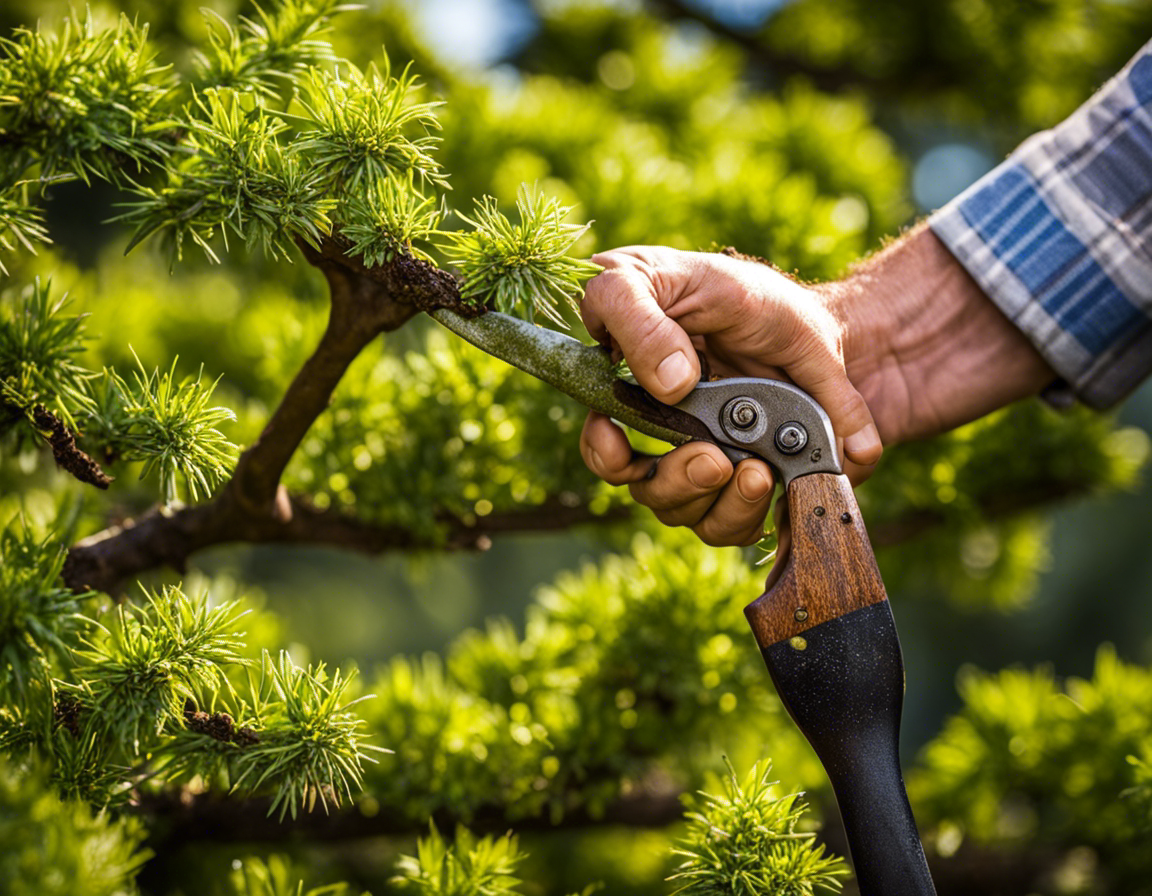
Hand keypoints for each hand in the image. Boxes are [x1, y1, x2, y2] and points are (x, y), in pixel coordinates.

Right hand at [578, 231, 1055, 547]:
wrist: (833, 323)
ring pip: (687, 514)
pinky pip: (734, 523)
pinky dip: (755, 512)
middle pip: (644, 486)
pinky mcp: (740, 486)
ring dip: (720, 502)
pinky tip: (778, 481)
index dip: (605, 453)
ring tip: (758, 471)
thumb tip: (669, 387)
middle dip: (678, 481)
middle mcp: (659, 431)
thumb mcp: (694, 281)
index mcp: (631, 382)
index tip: (620, 446)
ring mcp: (698, 461)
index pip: (600, 434)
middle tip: (715, 458)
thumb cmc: (745, 292)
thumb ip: (652, 325)